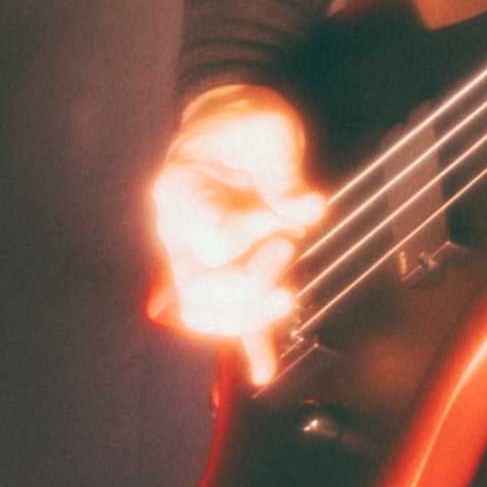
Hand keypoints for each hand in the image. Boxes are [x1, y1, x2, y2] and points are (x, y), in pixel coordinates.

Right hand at [148, 83, 322, 383]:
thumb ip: (284, 176)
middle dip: (251, 284)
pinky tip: (264, 368)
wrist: (236, 118)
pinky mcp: (226, 269)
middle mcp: (180, 232)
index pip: (213, 242)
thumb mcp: (267, 131)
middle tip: (285, 249)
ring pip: (207, 314)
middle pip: (199, 291)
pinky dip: (250, 343)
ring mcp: (198, 257)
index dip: (254, 236)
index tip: (283, 215)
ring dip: (251, 316)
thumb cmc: (244, 122)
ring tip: (286, 296)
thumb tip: (307, 210)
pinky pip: (231, 316)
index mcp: (180, 192)